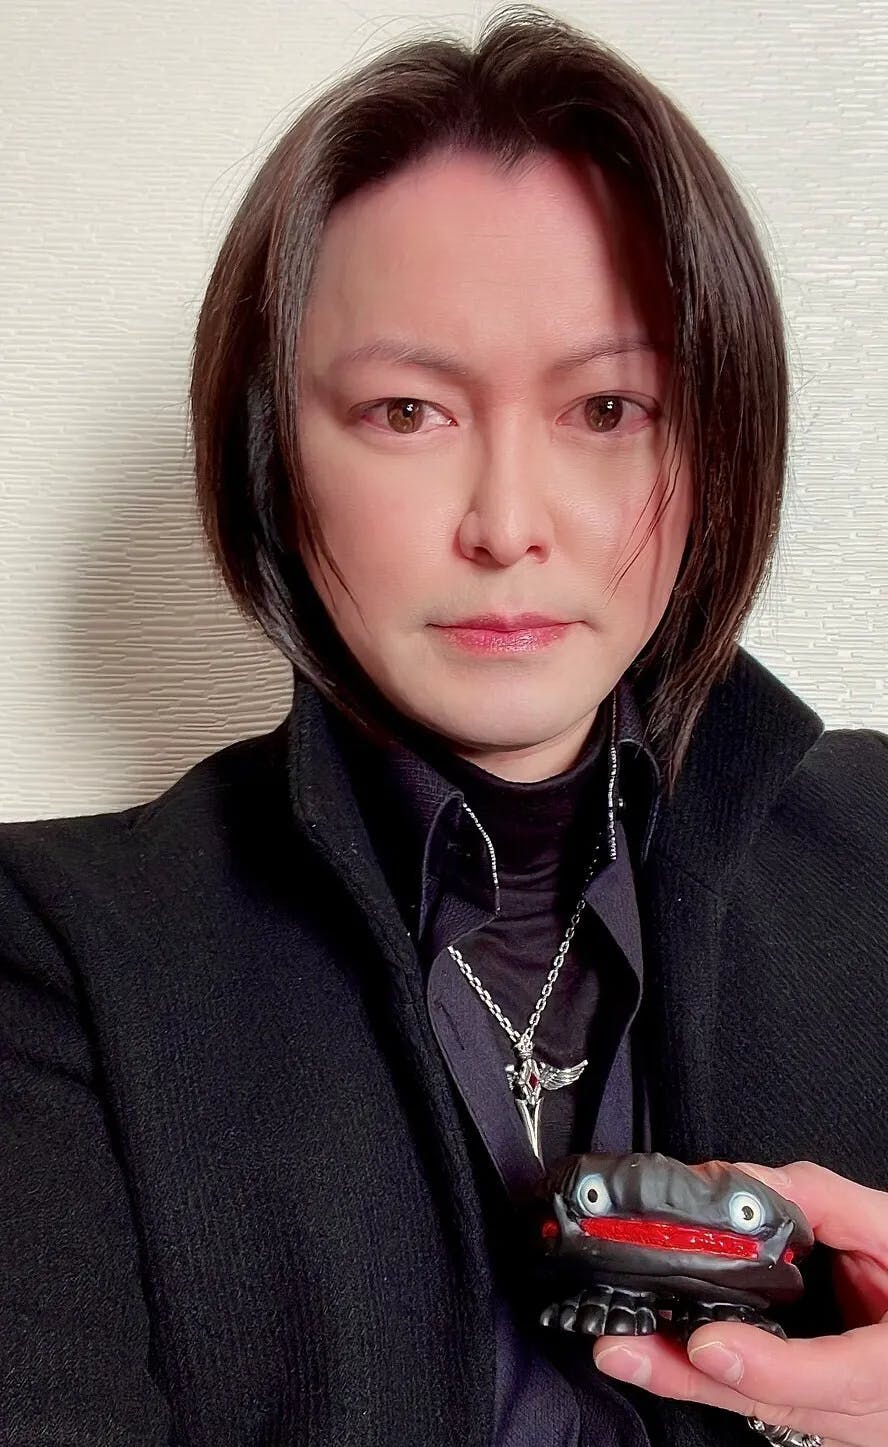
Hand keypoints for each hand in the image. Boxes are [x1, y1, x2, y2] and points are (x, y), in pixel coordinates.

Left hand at [592, 1160, 887, 1446]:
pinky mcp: (819, 1410)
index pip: (840, 1379)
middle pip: (778, 1403)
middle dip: (694, 1377)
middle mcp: (873, 1410)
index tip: (708, 1342)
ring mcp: (846, 1421)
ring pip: (760, 1409)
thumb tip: (741, 1180)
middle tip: (623, 1348)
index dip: (768, 1366)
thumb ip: (825, 1201)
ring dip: (687, 1380)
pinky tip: (657, 1353)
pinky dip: (707, 1375)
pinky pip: (759, 1399)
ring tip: (621, 1349)